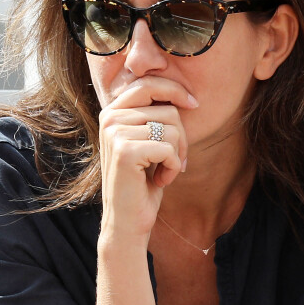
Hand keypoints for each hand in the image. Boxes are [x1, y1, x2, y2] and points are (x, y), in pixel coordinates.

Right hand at [98, 76, 197, 245]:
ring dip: (177, 154)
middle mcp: (109, 118)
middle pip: (167, 107)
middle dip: (182, 134)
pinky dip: (173, 166)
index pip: (148, 83)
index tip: (194, 104)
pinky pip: (169, 148)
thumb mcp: (146, 140)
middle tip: (177, 156)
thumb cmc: (142, 181)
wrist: (127, 221)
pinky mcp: (125, 151)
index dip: (175, 89)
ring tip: (164, 171)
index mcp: (112, 111)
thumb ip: (153, 114)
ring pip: (172, 129)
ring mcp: (115, 133)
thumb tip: (181, 91)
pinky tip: (161, 180)